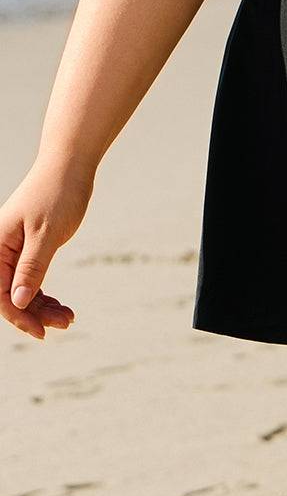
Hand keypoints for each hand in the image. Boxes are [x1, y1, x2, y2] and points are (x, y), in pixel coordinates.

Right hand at [0, 158, 93, 339]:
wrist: (70, 164)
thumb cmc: (57, 193)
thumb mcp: (46, 233)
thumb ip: (31, 267)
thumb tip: (18, 301)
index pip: (1, 293)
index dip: (19, 316)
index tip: (42, 331)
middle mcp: (1, 250)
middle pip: (12, 294)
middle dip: (35, 313)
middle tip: (65, 322)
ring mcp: (15, 249)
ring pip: (23, 289)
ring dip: (42, 306)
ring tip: (68, 317)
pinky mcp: (29, 247)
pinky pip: (32, 278)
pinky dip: (45, 293)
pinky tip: (61, 305)